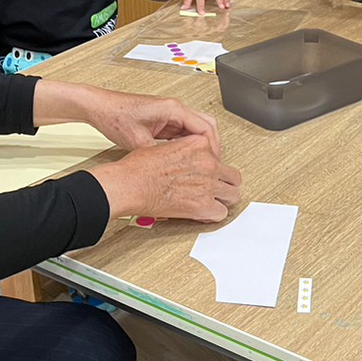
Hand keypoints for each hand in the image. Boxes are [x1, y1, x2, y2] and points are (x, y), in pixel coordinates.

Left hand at [76, 89, 221, 155]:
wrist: (99, 107)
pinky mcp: (163, 119)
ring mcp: (169, 113)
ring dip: (199, 145)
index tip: (211, 162)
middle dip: (211, 146)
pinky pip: (183, 132)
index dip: (212, 148)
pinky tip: (183, 158)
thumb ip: (159, 156)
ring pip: (196, 129)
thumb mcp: (138, 142)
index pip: (206, 128)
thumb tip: (172, 170)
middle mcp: (174, 108)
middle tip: (210, 164)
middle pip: (206, 126)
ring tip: (199, 163)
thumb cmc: (115, 116)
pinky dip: (187, 145)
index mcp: (173, 109)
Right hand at [91, 135, 242, 221]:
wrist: (129, 184)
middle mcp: (207, 163)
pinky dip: (213, 215)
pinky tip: (204, 214)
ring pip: (233, 194)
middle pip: (232, 176)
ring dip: (223, 199)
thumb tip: (186, 163)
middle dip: (225, 183)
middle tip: (218, 189)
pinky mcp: (203, 205)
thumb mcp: (165, 147)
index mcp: (198, 145)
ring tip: (214, 203)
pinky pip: (221, 213)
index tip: (208, 174)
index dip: (213, 167)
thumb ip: (184, 152)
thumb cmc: (138, 168)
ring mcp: (208, 184)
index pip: (219, 155)